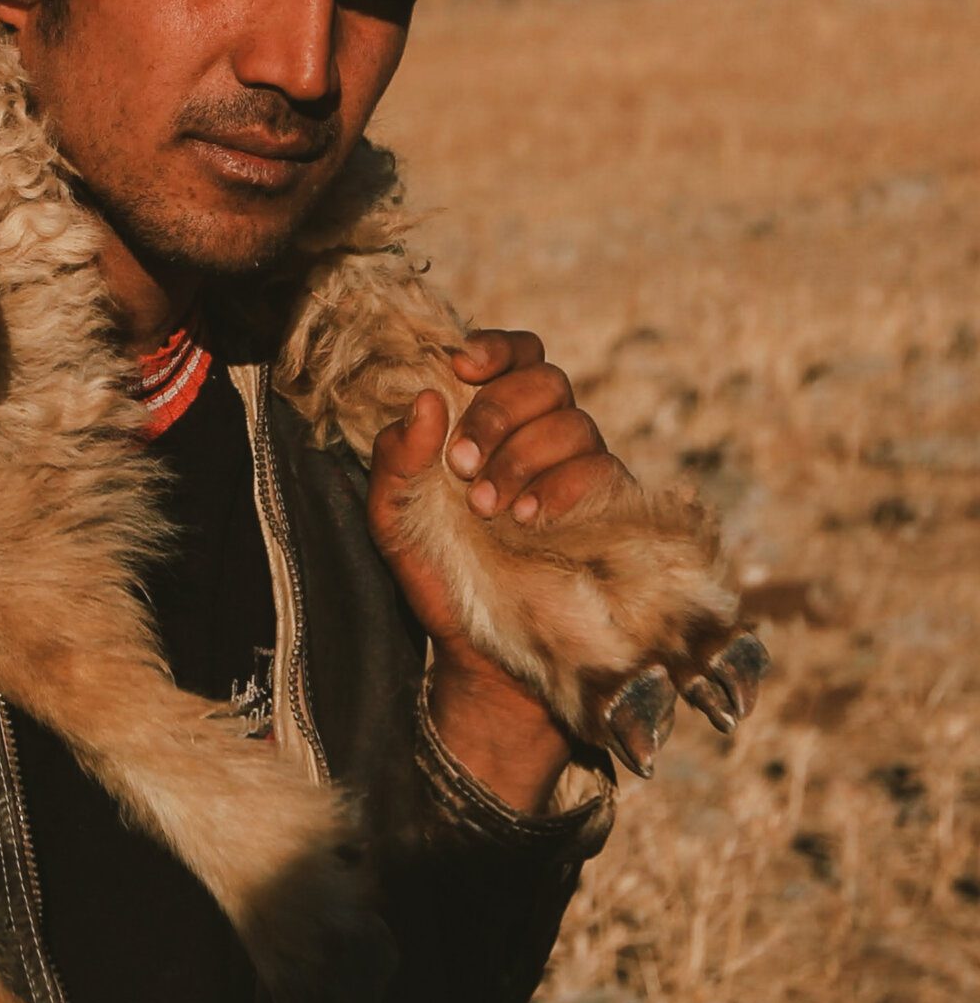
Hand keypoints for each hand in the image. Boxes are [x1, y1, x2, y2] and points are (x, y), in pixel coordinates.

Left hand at [369, 329, 626, 812]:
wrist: (481, 655)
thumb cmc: (438, 579)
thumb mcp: (393, 522)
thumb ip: (395, 462)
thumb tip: (425, 399)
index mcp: (490, 425)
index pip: (513, 356)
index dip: (495, 347)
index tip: (461, 365)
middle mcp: (540, 437)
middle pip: (545, 379)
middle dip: (499, 411)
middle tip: (463, 463)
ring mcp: (578, 471)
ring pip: (574, 421)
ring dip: (523, 456)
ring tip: (487, 507)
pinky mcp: (609, 510)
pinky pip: (601, 470)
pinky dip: (559, 486)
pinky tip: (526, 520)